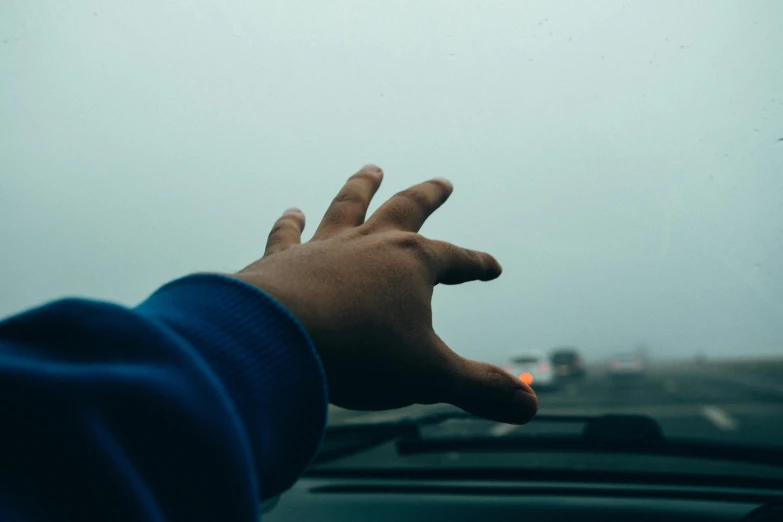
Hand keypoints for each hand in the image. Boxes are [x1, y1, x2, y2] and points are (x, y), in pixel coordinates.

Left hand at [233, 165, 536, 423]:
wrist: (279, 340)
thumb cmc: (359, 354)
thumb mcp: (429, 376)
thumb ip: (479, 388)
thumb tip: (531, 407)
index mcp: (412, 263)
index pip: (456, 259)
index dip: (477, 263)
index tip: (493, 266)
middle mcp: (370, 243)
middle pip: (406, 209)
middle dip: (428, 196)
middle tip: (443, 182)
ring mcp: (324, 247)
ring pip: (348, 205)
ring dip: (362, 186)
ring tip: (371, 168)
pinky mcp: (282, 259)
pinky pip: (288, 234)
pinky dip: (289, 222)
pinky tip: (291, 211)